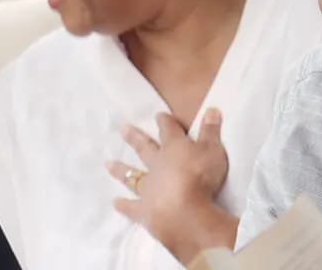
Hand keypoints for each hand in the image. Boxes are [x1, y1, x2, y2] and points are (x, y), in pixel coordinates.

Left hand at [108, 109, 233, 259]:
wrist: (185, 212)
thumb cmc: (201, 177)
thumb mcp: (213, 150)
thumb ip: (211, 131)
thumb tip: (212, 108)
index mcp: (174, 148)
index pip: (169, 130)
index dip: (165, 122)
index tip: (159, 115)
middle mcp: (157, 165)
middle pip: (145, 148)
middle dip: (135, 138)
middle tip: (123, 128)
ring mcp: (148, 187)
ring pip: (132, 175)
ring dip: (121, 170)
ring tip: (108, 164)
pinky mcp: (144, 210)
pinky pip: (131, 206)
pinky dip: (123, 205)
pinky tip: (115, 203)